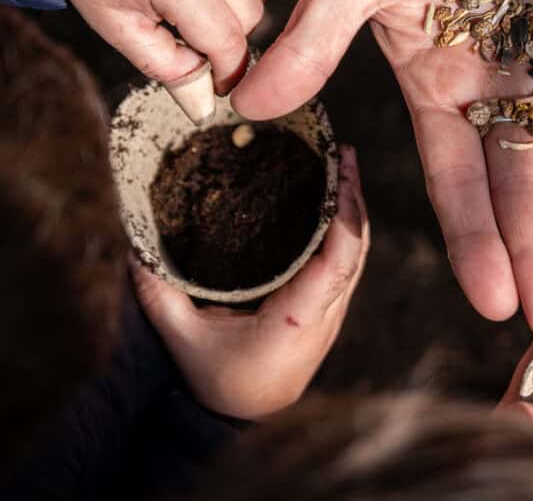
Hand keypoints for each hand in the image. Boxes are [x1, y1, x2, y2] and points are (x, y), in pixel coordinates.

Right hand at [133, 146, 368, 419]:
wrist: (245, 418)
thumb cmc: (217, 380)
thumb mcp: (183, 338)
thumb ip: (160, 293)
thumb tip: (135, 247)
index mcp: (296, 318)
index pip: (336, 264)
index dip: (345, 219)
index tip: (342, 179)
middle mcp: (323, 314)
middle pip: (355, 251)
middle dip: (354, 200)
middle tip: (345, 154)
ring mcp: (331, 313)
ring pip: (356, 256)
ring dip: (353, 212)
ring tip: (344, 167)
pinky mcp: (327, 310)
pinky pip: (345, 265)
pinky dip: (345, 232)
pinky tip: (335, 204)